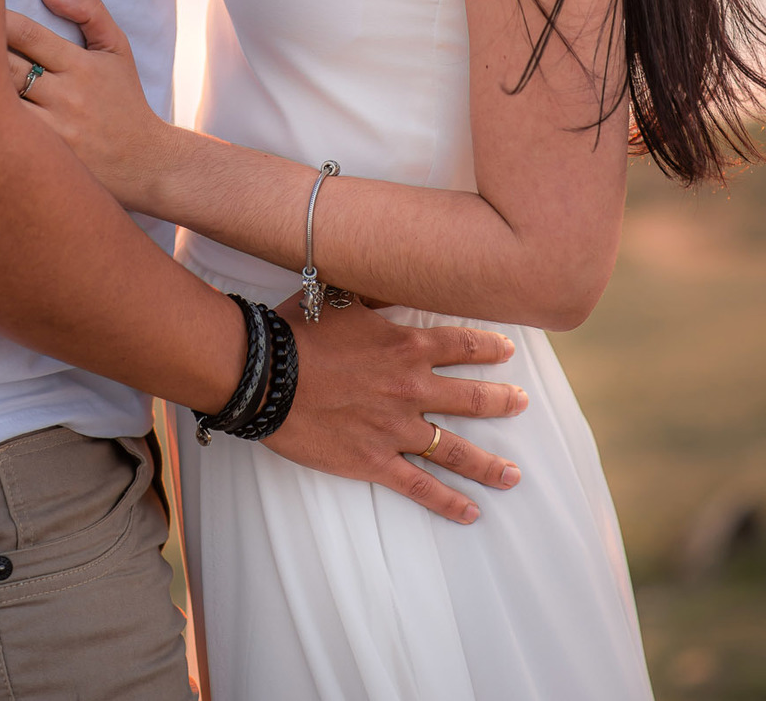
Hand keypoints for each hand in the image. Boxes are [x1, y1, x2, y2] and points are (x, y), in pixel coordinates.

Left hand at [6, 0, 168, 208]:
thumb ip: (90, 11)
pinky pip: (5, 138)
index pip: (26, 34)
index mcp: (79, 65)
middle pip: (4, 67)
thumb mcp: (117, 49)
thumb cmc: (124, 100)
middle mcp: (65, 97)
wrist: (147, 164)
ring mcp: (54, 131)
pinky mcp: (46, 161)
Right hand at [266, 294, 526, 522]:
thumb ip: (372, 294)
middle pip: (472, 398)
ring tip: (514, 475)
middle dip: (503, 401)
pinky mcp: (374, 461)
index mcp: (405, 346)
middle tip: (523, 404)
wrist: (266, 374)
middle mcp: (410, 388)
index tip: (508, 352)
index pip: (462, 346)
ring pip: (456, 449)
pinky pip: (420, 486)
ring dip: (489, 464)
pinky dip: (448, 502)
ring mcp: (395, 428)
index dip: (489, 348)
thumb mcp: (339, 297)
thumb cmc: (297, 331)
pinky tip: (471, 513)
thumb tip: (387, 275)